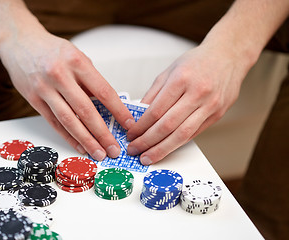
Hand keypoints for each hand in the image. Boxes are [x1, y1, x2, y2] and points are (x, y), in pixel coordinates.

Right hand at [0, 25, 133, 160]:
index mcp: (77, 62)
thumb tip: (105, 107)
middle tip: (114, 149)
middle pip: (86, 110)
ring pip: (69, 120)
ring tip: (98, 153)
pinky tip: (79, 146)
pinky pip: (54, 122)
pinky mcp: (33, 99)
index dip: (118, 111)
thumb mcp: (76, 57)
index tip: (128, 124)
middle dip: (102, 133)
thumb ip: (90, 80)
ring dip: (86, 140)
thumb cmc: (52, 50)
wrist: (19, 42)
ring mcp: (45, 89)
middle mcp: (60, 75)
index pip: (103, 91)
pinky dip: (68, 137)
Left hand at [126, 43, 250, 164]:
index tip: (131, 134)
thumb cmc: (197, 62)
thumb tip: (138, 116)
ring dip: (162, 149)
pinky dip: (178, 143)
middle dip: (148, 142)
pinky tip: (166, 148)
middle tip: (135, 150)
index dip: (141, 127)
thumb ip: (153, 94)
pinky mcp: (217, 115)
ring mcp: (210, 106)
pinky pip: (194, 133)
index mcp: (181, 79)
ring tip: (148, 157)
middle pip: (168, 126)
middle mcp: (197, 93)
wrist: (228, 56)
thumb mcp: (169, 71)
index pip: (156, 111)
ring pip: (182, 135)